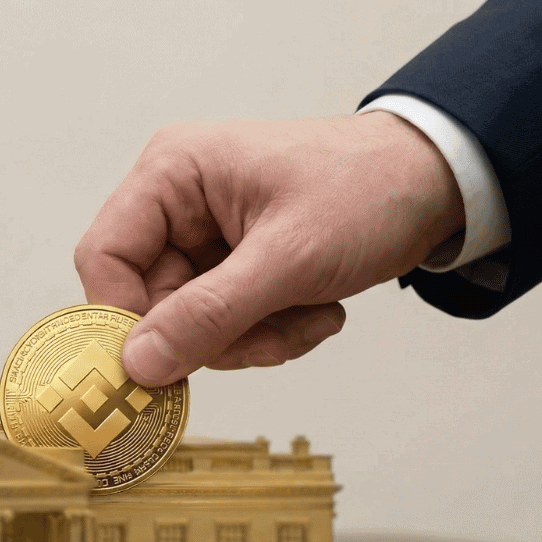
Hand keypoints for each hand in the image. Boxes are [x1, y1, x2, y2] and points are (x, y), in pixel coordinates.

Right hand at [74, 112, 464, 385]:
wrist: (437, 185)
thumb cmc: (369, 190)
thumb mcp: (289, 258)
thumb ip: (209, 314)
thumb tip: (140, 363)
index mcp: (173, 174)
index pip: (105, 256)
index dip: (123, 316)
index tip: (156, 367)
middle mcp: (177, 203)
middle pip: (149, 301)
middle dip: (213, 333)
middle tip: (269, 337)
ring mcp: (203, 238)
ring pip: (188, 323)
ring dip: (251, 338)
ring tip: (307, 315)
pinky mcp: (230, 267)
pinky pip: (222, 325)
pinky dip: (268, 333)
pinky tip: (313, 310)